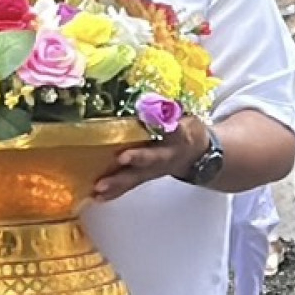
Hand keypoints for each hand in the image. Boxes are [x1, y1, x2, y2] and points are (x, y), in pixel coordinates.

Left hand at [92, 115, 209, 200]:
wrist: (197, 155)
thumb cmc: (186, 130)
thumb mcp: (185, 116)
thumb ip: (169, 109)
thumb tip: (150, 98)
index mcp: (180, 136)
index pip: (176, 130)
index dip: (167, 126)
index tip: (158, 120)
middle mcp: (167, 155)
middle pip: (153, 158)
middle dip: (138, 158)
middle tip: (122, 158)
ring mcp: (154, 170)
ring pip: (137, 176)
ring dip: (119, 182)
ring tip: (100, 187)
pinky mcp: (144, 177)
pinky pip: (129, 185)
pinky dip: (113, 192)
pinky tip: (97, 196)